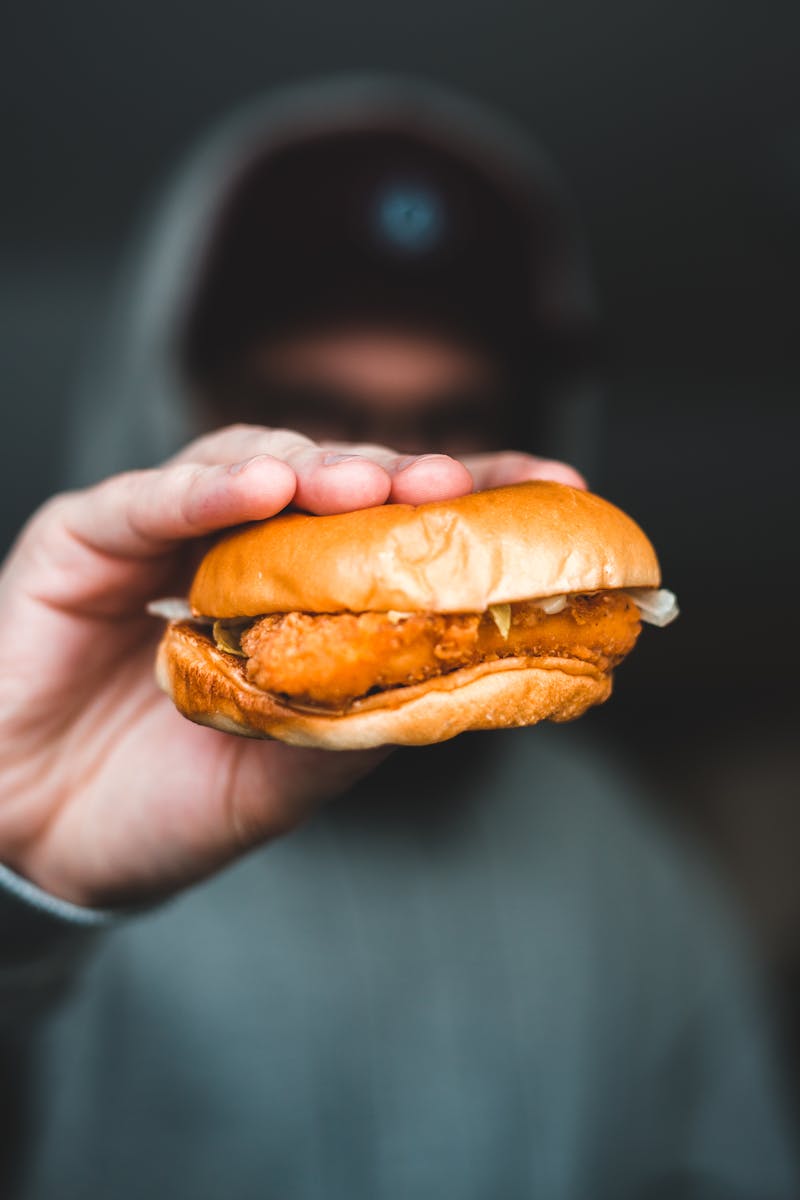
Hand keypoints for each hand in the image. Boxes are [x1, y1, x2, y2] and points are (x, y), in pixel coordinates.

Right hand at [0, 426, 584, 906]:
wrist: (36, 847)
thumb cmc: (162, 809)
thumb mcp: (285, 776)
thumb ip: (363, 719)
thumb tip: (475, 673)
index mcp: (295, 603)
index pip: (394, 535)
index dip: (470, 507)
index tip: (554, 493)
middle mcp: (238, 555)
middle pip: (335, 485)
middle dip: (404, 478)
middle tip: (460, 484)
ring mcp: (162, 537)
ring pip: (249, 469)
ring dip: (315, 470)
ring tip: (373, 484)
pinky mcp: (85, 539)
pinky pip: (148, 500)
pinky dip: (205, 490)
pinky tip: (263, 485)